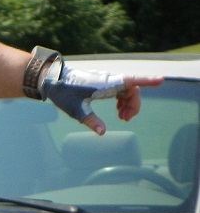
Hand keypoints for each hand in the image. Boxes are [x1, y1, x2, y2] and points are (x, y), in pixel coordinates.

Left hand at [42, 65, 163, 134]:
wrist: (52, 80)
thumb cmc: (63, 93)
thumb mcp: (75, 110)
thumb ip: (90, 120)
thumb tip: (103, 133)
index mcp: (105, 84)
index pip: (131, 80)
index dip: (147, 81)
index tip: (160, 81)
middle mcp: (108, 79)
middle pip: (132, 89)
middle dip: (134, 104)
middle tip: (125, 120)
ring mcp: (106, 80)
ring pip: (127, 90)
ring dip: (129, 103)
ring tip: (122, 117)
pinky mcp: (103, 83)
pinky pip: (120, 90)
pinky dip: (123, 100)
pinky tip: (119, 111)